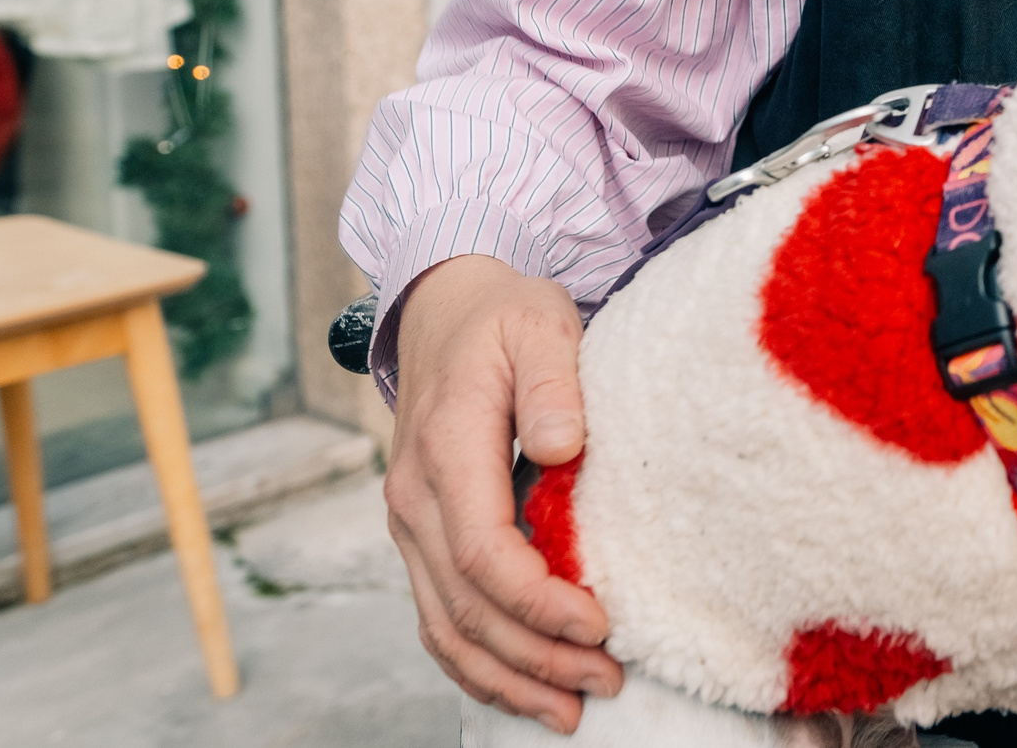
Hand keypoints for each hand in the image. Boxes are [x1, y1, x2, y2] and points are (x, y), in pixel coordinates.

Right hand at [386, 255, 621, 730]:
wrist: (442, 310)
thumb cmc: (502, 319)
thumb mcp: (538, 325)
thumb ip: (551, 383)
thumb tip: (562, 445)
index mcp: (446, 450)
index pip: (482, 551)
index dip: (538, 600)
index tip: (600, 624)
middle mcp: (414, 498)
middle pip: (464, 606)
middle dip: (535, 655)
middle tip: (607, 679)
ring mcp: (410, 523)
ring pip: (444, 626)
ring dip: (506, 675)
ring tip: (571, 706)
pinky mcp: (421, 536)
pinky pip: (437, 616)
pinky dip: (475, 664)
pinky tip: (523, 687)